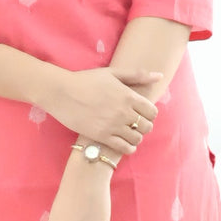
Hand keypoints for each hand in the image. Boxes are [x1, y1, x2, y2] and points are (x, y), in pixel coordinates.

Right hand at [43, 66, 160, 156]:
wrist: (61, 92)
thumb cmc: (86, 80)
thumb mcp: (112, 73)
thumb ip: (137, 75)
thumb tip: (159, 76)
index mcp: (128, 95)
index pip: (152, 111)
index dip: (150, 113)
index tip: (142, 113)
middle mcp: (123, 112)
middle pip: (147, 126)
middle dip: (144, 126)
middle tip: (136, 124)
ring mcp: (113, 125)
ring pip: (137, 138)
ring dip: (136, 137)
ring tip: (129, 133)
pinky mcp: (102, 136)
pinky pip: (124, 148)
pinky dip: (129, 148)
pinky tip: (124, 144)